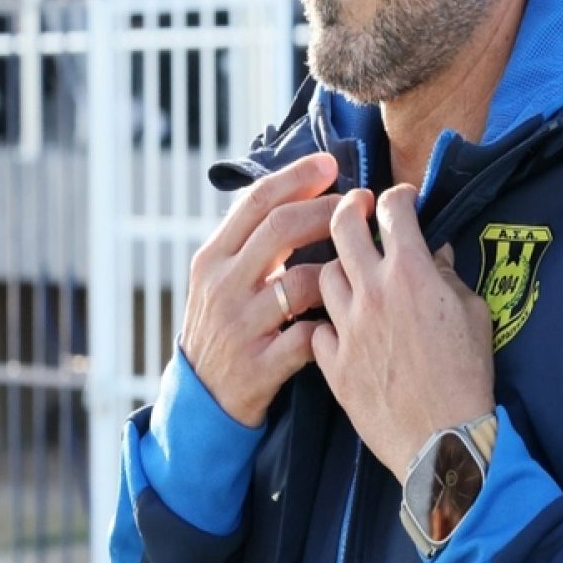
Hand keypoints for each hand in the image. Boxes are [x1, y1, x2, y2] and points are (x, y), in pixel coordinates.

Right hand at [181, 153, 340, 426]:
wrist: (201, 398)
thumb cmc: (227, 324)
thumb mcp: (222, 277)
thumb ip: (253, 239)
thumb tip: (303, 187)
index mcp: (212, 258)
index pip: (255, 202)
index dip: (296, 177)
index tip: (331, 164)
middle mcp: (221, 287)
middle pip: (280, 230)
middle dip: (327, 211)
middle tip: (360, 204)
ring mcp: (239, 328)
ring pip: (300, 282)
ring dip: (338, 268)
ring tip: (359, 262)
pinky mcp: (257, 368)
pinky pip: (307, 337)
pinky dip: (331, 324)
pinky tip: (347, 317)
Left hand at [313, 187, 494, 483]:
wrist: (442, 439)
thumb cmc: (468, 376)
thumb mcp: (474, 314)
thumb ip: (449, 276)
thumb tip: (435, 254)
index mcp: (411, 272)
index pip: (392, 210)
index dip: (397, 197)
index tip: (399, 201)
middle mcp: (372, 291)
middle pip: (342, 227)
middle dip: (349, 209)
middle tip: (358, 210)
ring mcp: (347, 327)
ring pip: (323, 274)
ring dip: (338, 267)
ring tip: (351, 274)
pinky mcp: (332, 363)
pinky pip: (318, 327)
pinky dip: (328, 321)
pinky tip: (342, 325)